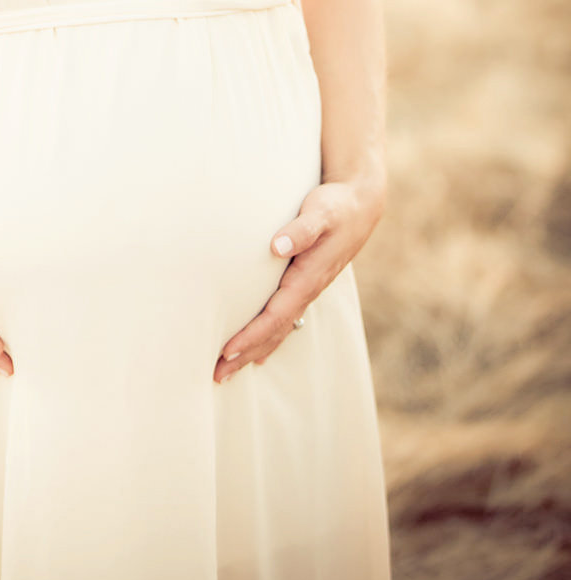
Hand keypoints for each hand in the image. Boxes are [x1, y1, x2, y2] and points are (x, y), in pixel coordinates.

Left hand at [213, 177, 383, 383]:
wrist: (360, 205)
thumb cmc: (336, 207)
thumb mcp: (320, 212)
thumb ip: (301, 229)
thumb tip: (276, 246)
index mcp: (308, 278)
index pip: (276, 315)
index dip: (252, 334)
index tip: (227, 350)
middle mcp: (307, 290)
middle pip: (274, 330)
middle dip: (246, 353)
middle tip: (218, 375)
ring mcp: (306, 289)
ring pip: (279, 328)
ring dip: (254, 350)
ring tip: (228, 371)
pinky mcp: (304, 283)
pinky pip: (284, 318)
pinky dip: (268, 336)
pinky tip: (257, 352)